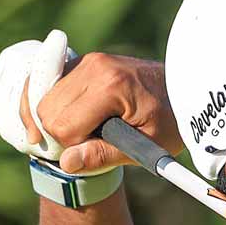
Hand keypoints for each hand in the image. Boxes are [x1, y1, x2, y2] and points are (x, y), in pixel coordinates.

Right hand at [0, 30, 180, 173]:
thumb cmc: (171, 120)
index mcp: (111, 86)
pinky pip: (47, 85)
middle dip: (59, 135)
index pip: (63, 126)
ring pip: (42, 97)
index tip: (94, 153)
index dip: (73, 148)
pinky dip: (50, 106)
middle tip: (87, 146)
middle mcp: (94, 66)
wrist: (184, 90)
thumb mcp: (147, 146)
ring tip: (80, 135)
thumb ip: (104, 155)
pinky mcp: (82, 62)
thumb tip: (66, 163)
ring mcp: (86, 61)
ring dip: (53, 121)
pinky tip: (62, 122)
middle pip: (47, 111)